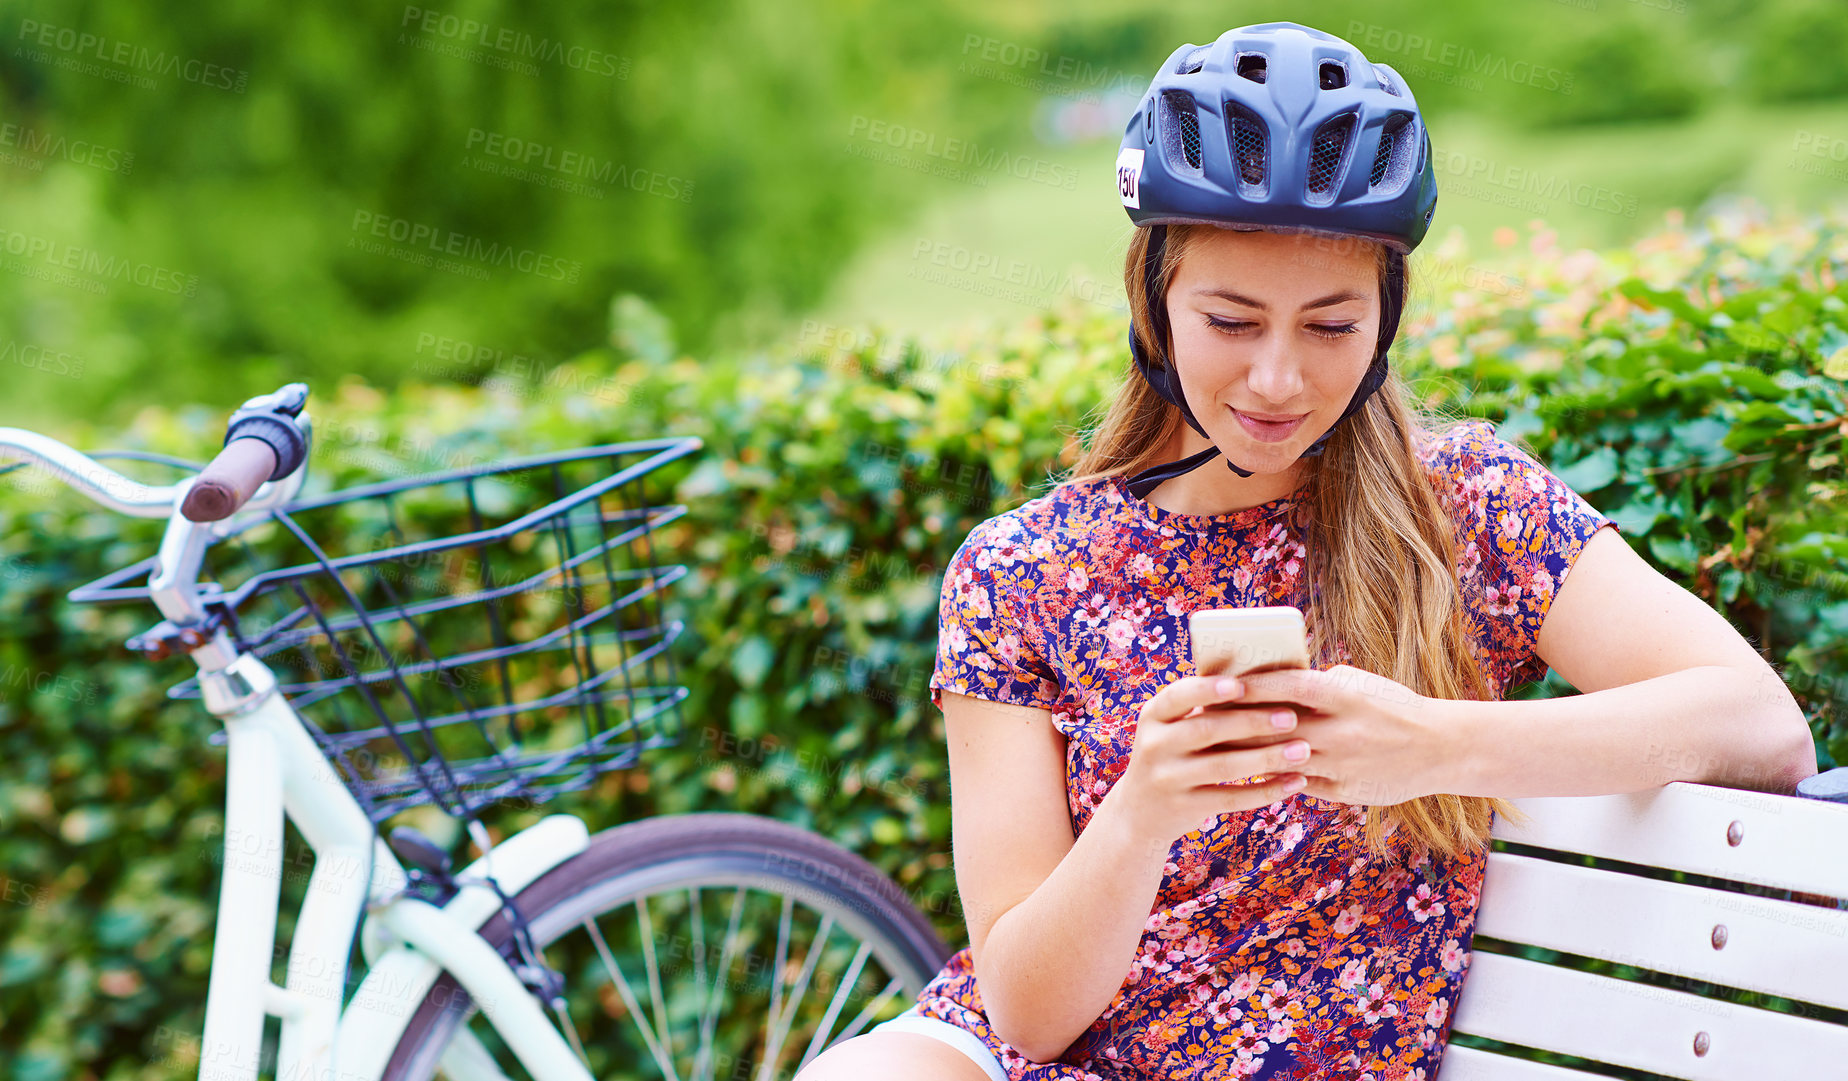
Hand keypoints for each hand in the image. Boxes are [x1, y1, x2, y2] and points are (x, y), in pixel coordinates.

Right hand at [1109, 674, 1316, 847]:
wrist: (1140, 811)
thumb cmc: (1173, 754)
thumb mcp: (1171, 728)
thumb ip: (1201, 708)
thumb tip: (1262, 678)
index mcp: (1153, 715)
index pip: (1178, 695)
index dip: (1208, 689)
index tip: (1241, 685)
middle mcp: (1154, 745)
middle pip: (1207, 729)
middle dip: (1252, 722)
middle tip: (1291, 717)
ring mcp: (1167, 778)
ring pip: (1223, 766)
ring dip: (1267, 757)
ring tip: (1302, 750)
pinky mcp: (1185, 806)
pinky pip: (1232, 797)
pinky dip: (1266, 790)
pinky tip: (1294, 782)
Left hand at [1229, 664, 1451, 805]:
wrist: (1440, 748)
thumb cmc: (1393, 707)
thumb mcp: (1359, 685)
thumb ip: (1318, 684)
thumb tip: (1271, 682)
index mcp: (1342, 697)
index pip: (1285, 686)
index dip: (1249, 685)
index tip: (1218, 682)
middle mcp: (1339, 732)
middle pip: (1272, 728)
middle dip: (1235, 724)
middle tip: (1201, 719)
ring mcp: (1339, 765)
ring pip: (1278, 760)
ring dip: (1245, 754)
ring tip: (1214, 748)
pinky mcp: (1342, 792)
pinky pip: (1296, 783)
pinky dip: (1271, 776)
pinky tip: (1247, 773)